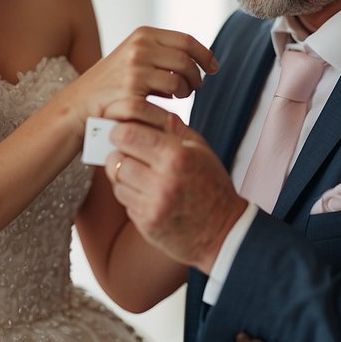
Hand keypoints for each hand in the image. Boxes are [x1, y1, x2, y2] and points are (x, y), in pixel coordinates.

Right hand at [61, 27, 217, 124]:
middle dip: (197, 75)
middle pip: (186, 59)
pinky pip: (168, 97)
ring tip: (181, 96)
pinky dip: (174, 103)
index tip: (213, 67)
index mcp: (142, 35)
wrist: (79, 105)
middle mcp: (139, 48)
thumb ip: (160, 52)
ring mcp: (135, 69)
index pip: (186, 40)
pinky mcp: (132, 92)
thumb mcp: (133, 56)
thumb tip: (198, 57)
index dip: (205, 54)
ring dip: (187, 90)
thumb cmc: (111, 84)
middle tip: (197, 86)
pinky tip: (167, 106)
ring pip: (180, 78)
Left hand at [101, 98, 245, 272]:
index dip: (119, 130)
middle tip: (126, 152)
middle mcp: (163, 180)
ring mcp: (153, 204)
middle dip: (118, 153)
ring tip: (140, 174)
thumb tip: (144, 109)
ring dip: (122, 175)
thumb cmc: (211, 185)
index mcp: (177, 155)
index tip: (121, 131)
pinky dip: (130, 195)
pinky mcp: (146, 223)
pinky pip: (123, 200)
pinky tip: (147, 194)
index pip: (128, 134)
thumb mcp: (199, 149)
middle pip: (116, 158)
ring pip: (116, 179)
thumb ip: (172, 128)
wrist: (223, 232)